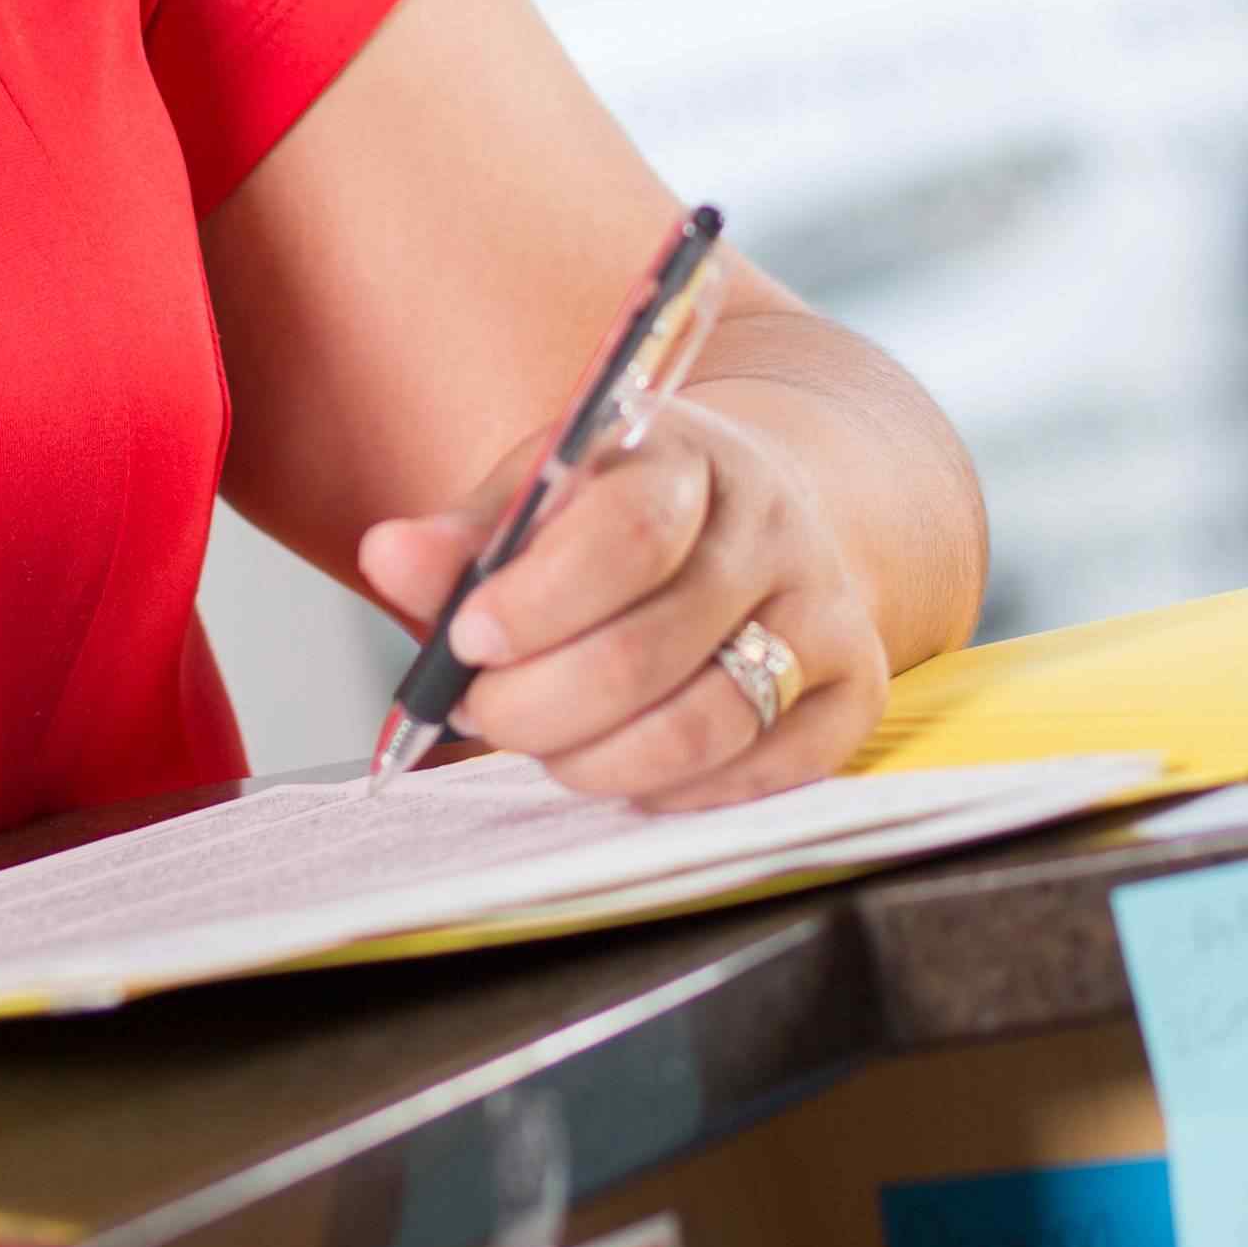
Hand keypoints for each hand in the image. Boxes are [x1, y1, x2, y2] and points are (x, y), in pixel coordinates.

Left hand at [354, 389, 880, 808]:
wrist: (761, 516)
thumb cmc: (623, 514)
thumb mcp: (542, 493)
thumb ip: (464, 533)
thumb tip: (389, 558)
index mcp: (690, 456)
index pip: (628, 533)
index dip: (540, 601)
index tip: (468, 639)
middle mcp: (773, 530)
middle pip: (653, 647)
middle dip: (541, 703)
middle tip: (483, 712)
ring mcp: (827, 612)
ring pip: (705, 725)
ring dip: (598, 759)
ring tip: (545, 745)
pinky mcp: (858, 692)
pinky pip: (762, 773)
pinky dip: (674, 790)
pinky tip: (624, 768)